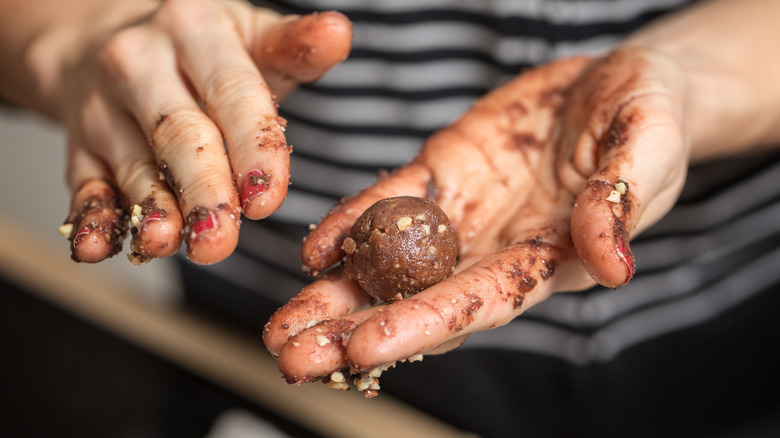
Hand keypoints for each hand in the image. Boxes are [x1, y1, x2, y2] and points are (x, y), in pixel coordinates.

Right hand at [55, 0, 350, 263]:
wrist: (107, 43)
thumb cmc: (202, 52)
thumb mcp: (250, 37)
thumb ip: (294, 48)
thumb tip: (338, 33)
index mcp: (194, 30)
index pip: (231, 92)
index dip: (252, 147)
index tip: (268, 198)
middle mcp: (140, 64)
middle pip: (179, 134)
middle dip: (203, 190)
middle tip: (221, 239)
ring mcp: (102, 108)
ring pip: (133, 166)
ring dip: (151, 210)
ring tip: (167, 244)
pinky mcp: (80, 148)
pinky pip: (84, 186)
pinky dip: (91, 219)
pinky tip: (97, 247)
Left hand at [263, 48, 690, 386]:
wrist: (619, 84)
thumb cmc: (650, 116)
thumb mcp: (648, 144)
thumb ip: (624, 198)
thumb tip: (612, 265)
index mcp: (548, 258)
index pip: (476, 302)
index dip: (419, 325)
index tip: (361, 348)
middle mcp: (495, 248)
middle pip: (417, 301)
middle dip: (353, 333)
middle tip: (291, 361)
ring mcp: (465, 214)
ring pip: (391, 265)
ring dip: (335, 297)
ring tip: (281, 328)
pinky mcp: (444, 175)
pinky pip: (391, 204)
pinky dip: (352, 227)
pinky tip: (313, 252)